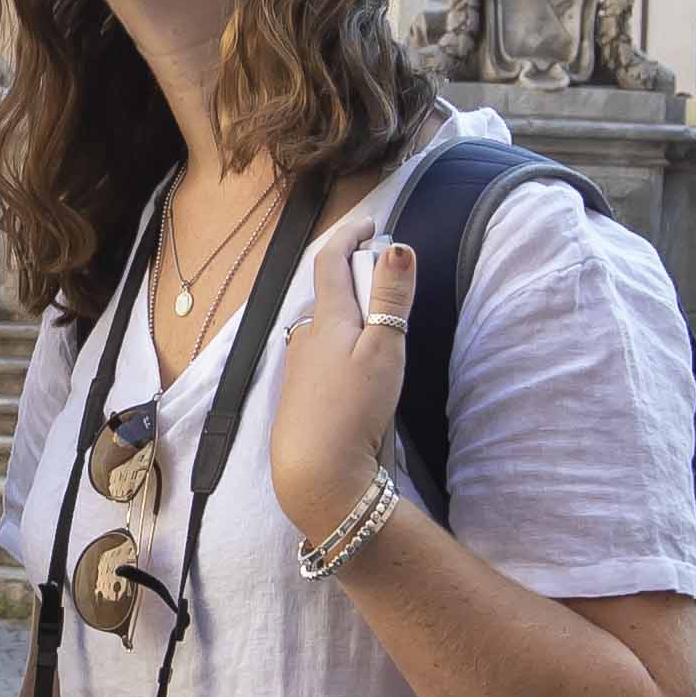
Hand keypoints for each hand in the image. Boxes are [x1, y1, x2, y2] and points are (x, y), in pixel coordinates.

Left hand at [267, 224, 410, 539]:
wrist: (317, 472)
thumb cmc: (354, 407)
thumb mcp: (385, 348)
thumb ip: (392, 298)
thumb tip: (397, 246)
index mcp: (327, 318)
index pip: (330, 260)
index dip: (349, 235)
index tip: (370, 224)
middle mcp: (305, 336)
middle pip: (330, 295)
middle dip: (357, 282)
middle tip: (389, 286)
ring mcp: (298, 368)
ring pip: (325, 329)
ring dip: (349, 320)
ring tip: (378, 334)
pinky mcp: (298, 398)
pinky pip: (321, 359)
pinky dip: (341, 351)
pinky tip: (355, 377)